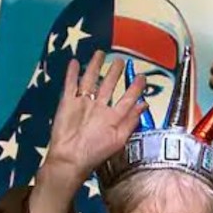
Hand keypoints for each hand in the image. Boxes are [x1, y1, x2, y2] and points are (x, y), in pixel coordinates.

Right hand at [39, 51, 147, 185]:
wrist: (69, 158)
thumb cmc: (95, 152)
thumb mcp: (119, 138)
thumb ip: (131, 120)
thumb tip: (144, 104)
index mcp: (113, 117)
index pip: (127, 98)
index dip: (135, 88)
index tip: (142, 77)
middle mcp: (99, 108)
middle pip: (108, 85)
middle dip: (114, 73)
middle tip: (120, 60)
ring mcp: (83, 104)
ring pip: (90, 80)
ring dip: (94, 67)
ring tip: (99, 54)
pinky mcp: (67, 103)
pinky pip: (70, 85)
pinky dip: (72, 74)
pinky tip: (74, 63)